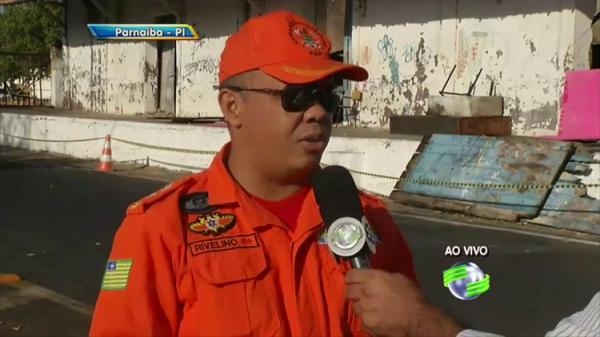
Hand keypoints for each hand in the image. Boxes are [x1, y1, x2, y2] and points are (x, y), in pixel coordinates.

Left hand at [345, 269, 462, 336]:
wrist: (418, 320)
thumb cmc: (411, 297)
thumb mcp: (398, 278)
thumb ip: (381, 276)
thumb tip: (373, 278)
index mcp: (373, 278)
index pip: (351, 275)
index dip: (351, 277)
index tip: (353, 280)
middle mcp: (364, 292)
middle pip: (349, 290)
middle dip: (354, 291)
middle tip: (362, 294)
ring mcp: (364, 309)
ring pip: (354, 305)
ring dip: (360, 305)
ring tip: (371, 307)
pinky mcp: (366, 323)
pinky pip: (361, 318)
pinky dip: (366, 317)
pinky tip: (376, 317)